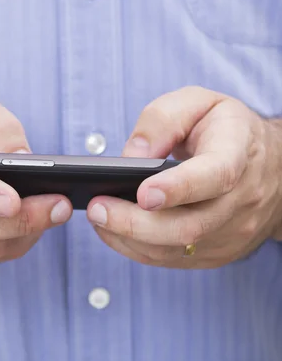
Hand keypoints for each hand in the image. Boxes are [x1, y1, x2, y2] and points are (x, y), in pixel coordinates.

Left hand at [87, 87, 281, 268]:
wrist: (270, 165)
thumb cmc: (226, 128)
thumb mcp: (198, 102)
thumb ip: (162, 120)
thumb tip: (130, 157)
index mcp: (238, 153)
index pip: (215, 176)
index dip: (179, 188)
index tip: (143, 193)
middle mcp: (241, 199)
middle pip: (189, 225)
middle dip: (136, 223)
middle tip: (97, 208)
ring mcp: (233, 231)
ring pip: (178, 248)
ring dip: (131, 239)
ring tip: (98, 217)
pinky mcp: (220, 251)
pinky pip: (176, 259)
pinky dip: (140, 249)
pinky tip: (116, 230)